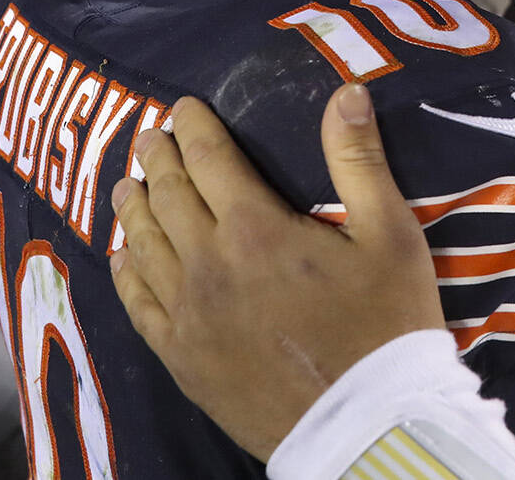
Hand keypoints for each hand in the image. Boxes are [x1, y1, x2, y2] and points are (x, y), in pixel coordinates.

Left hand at [110, 85, 443, 460]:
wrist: (364, 423)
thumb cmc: (386, 324)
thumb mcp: (391, 234)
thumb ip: (360, 160)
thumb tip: (348, 91)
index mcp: (256, 227)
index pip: (209, 158)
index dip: (194, 126)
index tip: (184, 106)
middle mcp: (208, 264)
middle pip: (169, 195)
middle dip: (160, 158)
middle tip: (153, 137)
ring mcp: (188, 314)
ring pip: (144, 245)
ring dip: (135, 206)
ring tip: (129, 184)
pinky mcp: (182, 358)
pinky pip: (138, 304)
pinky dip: (126, 272)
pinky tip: (123, 258)